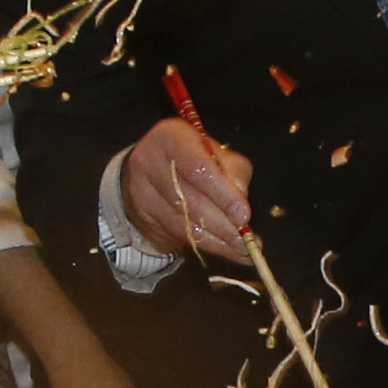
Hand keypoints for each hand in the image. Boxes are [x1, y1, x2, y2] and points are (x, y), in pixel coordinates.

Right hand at [124, 117, 254, 257]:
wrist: (147, 165)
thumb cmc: (191, 154)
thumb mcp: (214, 150)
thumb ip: (233, 171)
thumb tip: (240, 207)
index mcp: (170, 138)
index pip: (197, 169)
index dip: (223, 195)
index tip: (244, 216)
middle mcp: (149, 162)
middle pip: (188, 201)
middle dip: (222, 225)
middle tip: (247, 241)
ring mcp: (140, 192)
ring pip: (182, 224)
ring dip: (216, 241)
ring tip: (242, 250)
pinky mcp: (142, 216)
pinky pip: (177, 235)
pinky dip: (206, 246)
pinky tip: (227, 250)